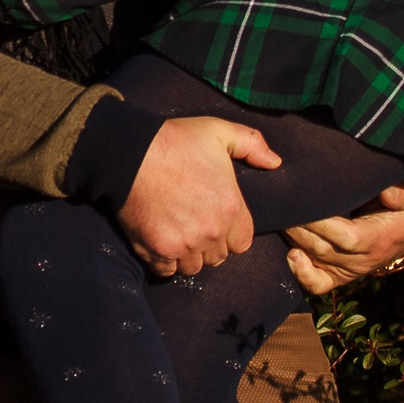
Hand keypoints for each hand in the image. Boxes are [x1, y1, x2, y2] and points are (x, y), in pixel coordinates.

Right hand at [115, 116, 282, 277]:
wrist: (128, 152)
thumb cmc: (174, 140)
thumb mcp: (217, 131)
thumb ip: (251, 144)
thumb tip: (275, 162)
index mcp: (231, 207)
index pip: (242, 241)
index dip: (230, 232)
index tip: (215, 219)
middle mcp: (211, 231)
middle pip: (218, 256)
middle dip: (208, 244)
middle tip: (192, 224)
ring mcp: (184, 244)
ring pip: (193, 266)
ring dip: (187, 255)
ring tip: (176, 235)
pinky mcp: (157, 250)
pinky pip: (166, 271)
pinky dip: (164, 262)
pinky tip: (159, 243)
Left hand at [284, 185, 403, 295]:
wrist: (401, 236)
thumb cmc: (400, 211)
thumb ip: (400, 194)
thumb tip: (387, 194)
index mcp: (376, 241)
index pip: (346, 237)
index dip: (322, 225)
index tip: (303, 202)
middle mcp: (360, 261)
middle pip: (323, 248)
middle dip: (298, 227)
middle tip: (280, 204)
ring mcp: (346, 271)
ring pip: (315, 259)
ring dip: (293, 239)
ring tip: (278, 215)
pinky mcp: (336, 276)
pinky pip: (316, 284)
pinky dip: (301, 274)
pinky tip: (290, 254)